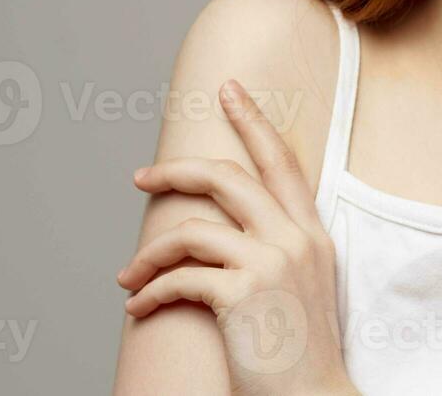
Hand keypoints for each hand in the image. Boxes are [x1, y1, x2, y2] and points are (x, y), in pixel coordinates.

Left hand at [117, 79, 354, 395]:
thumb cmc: (301, 350)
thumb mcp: (301, 285)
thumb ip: (274, 248)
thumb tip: (218, 231)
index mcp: (312, 233)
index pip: (281, 161)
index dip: (253, 121)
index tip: (228, 91)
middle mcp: (295, 239)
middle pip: (227, 178)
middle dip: (176, 171)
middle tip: (141, 177)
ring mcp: (271, 263)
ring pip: (192, 230)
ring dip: (150, 252)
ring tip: (130, 276)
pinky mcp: (242, 294)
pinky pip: (179, 278)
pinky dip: (150, 291)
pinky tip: (138, 306)